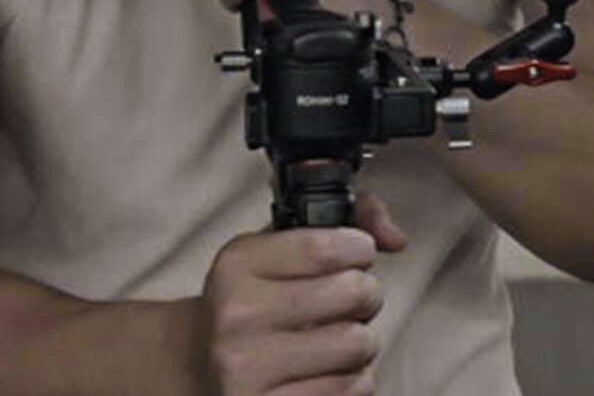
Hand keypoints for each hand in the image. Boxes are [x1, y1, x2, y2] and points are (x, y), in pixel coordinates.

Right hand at [197, 191, 406, 395]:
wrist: (196, 366)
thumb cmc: (255, 298)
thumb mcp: (278, 246)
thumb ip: (347, 216)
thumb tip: (397, 239)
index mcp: (239, 266)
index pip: (326, 246)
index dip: (361, 247)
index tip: (359, 253)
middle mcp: (237, 318)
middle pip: (352, 292)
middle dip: (367, 293)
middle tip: (354, 299)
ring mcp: (246, 373)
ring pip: (357, 344)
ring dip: (364, 340)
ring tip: (341, 337)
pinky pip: (348, 391)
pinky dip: (355, 380)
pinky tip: (332, 371)